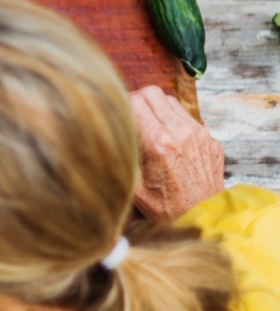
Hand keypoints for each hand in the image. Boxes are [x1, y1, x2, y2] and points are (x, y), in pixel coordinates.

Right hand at [130, 86, 224, 221]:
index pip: (135, 102)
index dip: (121, 104)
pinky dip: (173, 121)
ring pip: (170, 101)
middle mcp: (180, 133)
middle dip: (137, 100)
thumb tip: (102, 136)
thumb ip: (120, 155)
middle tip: (130, 116)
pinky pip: (187, 117)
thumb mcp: (131, 185)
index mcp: (158, 144)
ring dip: (156, 108)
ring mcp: (199, 134)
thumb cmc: (165, 206)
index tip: (117, 114)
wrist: (202, 217)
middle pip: (152, 93)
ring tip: (148, 126)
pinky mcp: (210, 139)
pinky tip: (168, 139)